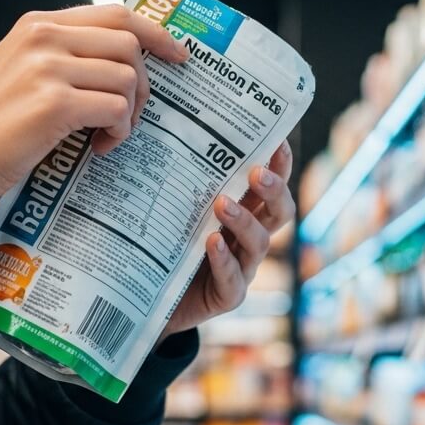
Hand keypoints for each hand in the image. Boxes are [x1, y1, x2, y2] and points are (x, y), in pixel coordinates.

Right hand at [0, 5, 189, 199]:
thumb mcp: (19, 74)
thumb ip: (62, 59)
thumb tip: (119, 66)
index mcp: (37, 25)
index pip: (114, 13)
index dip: (154, 33)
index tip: (177, 55)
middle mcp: (42, 37)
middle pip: (129, 42)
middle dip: (144, 82)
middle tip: (131, 114)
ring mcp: (48, 67)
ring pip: (127, 76)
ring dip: (130, 112)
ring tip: (109, 135)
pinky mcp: (53, 103)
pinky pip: (116, 108)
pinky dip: (119, 132)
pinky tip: (98, 148)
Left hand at [160, 142, 294, 342]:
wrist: (144, 299)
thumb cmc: (159, 244)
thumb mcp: (170, 208)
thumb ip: (175, 178)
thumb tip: (159, 125)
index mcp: (242, 212)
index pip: (269, 185)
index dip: (280, 165)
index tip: (278, 141)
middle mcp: (247, 238)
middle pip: (279, 212)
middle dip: (274, 190)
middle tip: (257, 173)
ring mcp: (242, 268)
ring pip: (259, 243)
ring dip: (244, 221)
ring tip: (222, 204)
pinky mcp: (226, 296)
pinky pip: (234, 280)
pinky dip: (225, 261)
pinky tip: (213, 244)